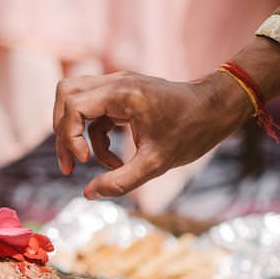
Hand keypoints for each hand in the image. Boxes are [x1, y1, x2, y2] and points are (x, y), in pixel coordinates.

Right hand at [52, 70, 251, 198]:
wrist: (217, 110)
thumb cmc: (192, 131)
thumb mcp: (157, 163)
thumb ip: (121, 181)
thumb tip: (88, 195)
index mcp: (124, 93)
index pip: (73, 105)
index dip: (69, 136)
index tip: (85, 161)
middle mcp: (116, 83)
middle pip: (65, 94)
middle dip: (62, 131)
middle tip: (72, 163)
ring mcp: (117, 86)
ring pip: (74, 99)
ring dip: (73, 132)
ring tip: (85, 162)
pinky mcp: (121, 96)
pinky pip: (92, 112)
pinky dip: (93, 136)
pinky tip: (112, 160)